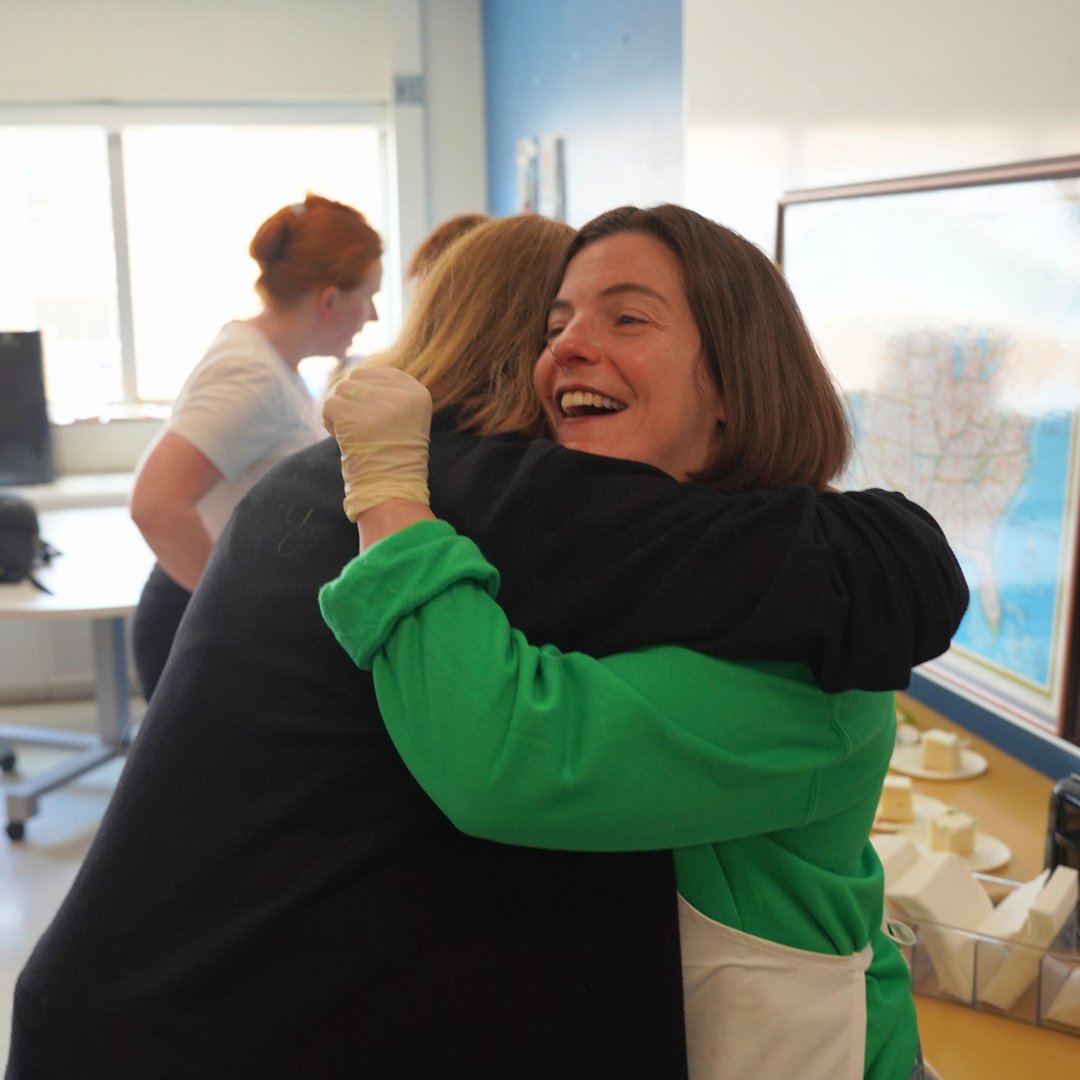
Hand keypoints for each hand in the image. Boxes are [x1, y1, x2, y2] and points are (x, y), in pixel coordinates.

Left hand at [322, 365, 432, 520]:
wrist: (391, 489)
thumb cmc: (396, 455)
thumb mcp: (407, 417)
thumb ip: (390, 392)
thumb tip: (358, 374)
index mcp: (418, 392)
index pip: (380, 372)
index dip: (368, 392)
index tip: (373, 417)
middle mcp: (402, 395)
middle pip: (358, 377)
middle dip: (353, 399)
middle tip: (361, 427)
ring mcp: (378, 405)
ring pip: (342, 389)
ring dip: (341, 411)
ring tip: (354, 434)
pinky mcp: (354, 417)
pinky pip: (329, 405)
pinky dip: (329, 422)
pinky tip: (343, 439)